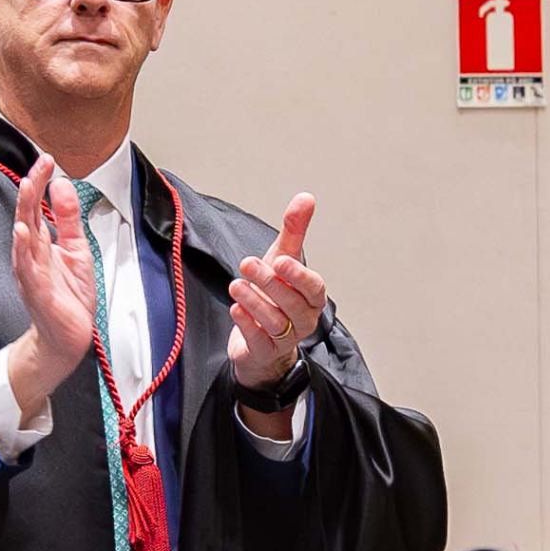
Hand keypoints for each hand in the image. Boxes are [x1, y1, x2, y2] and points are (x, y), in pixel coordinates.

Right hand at [6, 153, 97, 411]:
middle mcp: (31, 254)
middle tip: (39, 165)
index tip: (48, 159)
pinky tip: (22, 232)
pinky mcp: (37, 290)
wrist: (68, 336)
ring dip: (23, 211)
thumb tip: (62, 185)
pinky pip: (27, 267)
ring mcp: (31, 271)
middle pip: (26, 214)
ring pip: (23, 237)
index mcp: (40, 242)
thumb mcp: (76, 248)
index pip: (35, 205)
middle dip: (31, 188)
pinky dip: (23, 249)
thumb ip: (68, 218)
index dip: (40, 181)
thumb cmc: (69, 295)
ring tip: (26, 187)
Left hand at [227, 194, 324, 390]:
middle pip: (292, 304)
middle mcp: (303, 319)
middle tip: (246, 264)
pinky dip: (246, 324)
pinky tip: (235, 309)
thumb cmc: (274, 296)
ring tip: (236, 285)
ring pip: (275, 323)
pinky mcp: (264, 352)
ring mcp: (285, 339)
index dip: (299, 275)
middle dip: (269, 283)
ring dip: (255, 303)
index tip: (280, 261)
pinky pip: (258, 341)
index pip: (314, 288)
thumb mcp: (282, 260)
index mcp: (312, 298)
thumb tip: (305, 197)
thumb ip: (294, 232)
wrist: (260, 339)